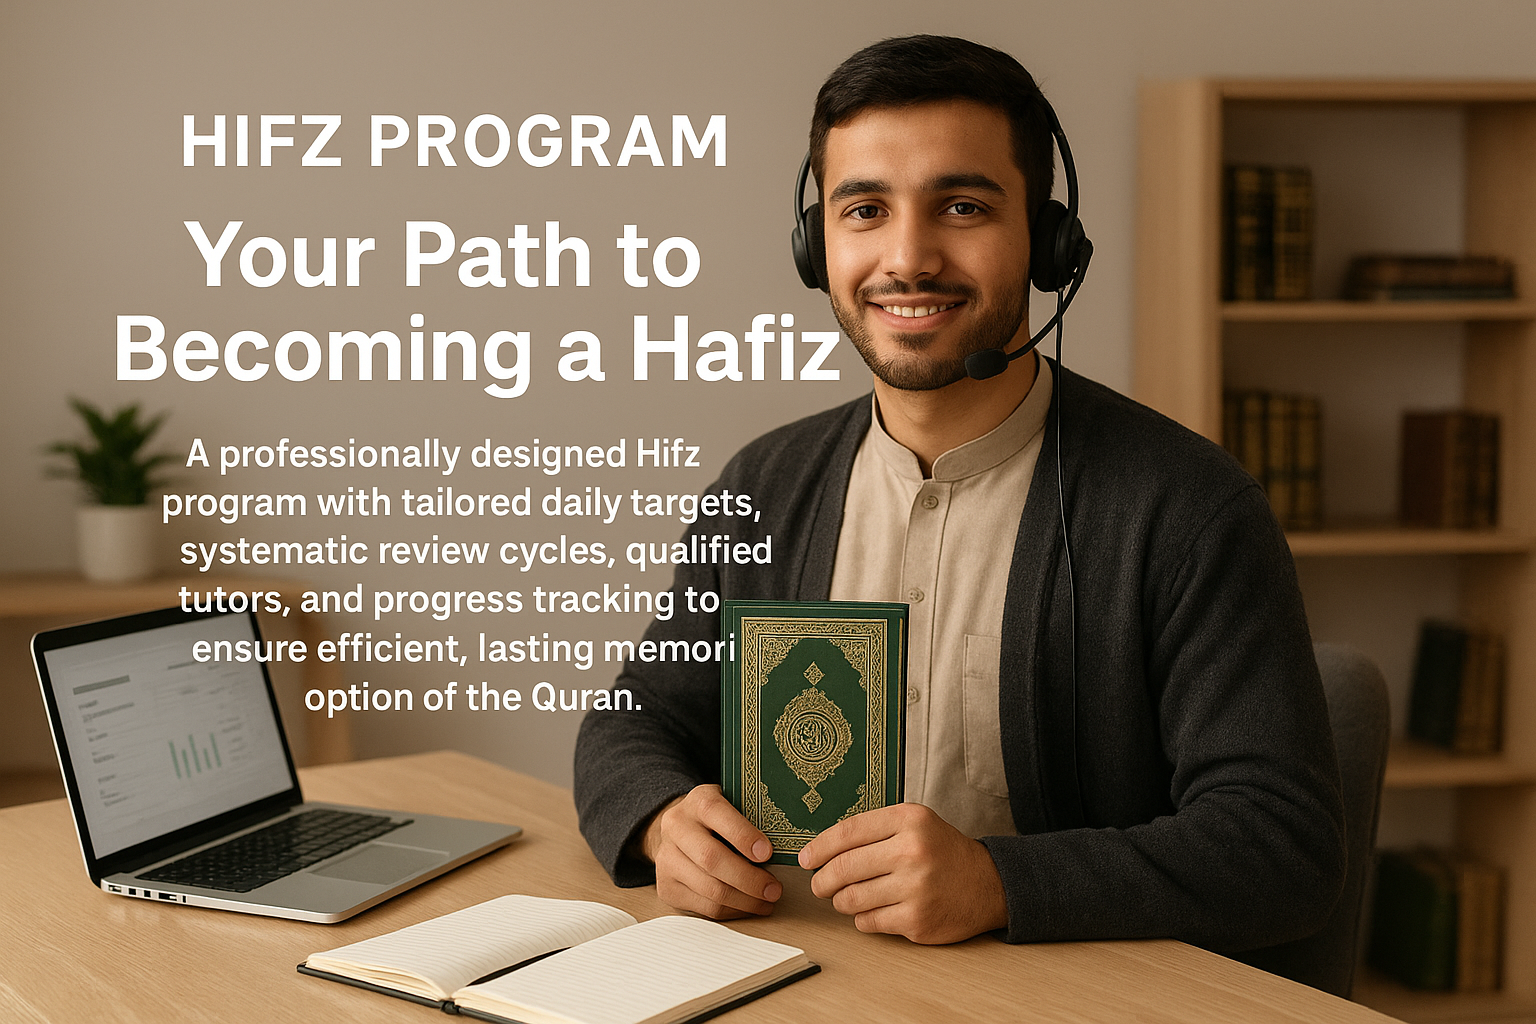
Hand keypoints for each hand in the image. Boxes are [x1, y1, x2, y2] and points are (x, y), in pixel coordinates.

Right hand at [640, 784, 782, 918]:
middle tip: (774, 889)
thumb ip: (751, 817)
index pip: (717, 814)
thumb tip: (786, 844)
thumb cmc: (717, 820)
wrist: (678, 831)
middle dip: (748, 879)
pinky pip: (704, 906)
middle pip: (712, 859)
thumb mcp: (732, 805)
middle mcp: (676, 827)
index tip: (767, 853)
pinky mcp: (666, 887)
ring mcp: (666, 858)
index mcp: (698, 801)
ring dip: (744, 900)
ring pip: (709, 888)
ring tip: (767, 901)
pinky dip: (732, 910)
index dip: (743, 835)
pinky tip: (748, 906)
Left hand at [797, 802, 1008, 943]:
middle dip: (822, 879)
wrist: (988, 884)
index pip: (847, 832)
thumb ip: (875, 829)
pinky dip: (863, 918)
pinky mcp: (916, 920)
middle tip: (819, 884)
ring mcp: (915, 888)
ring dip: (841, 900)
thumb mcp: (916, 824)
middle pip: (843, 868)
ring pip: (850, 899)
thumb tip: (823, 848)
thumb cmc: (943, 852)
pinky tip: (872, 910)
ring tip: (846, 897)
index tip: (806, 858)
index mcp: (909, 821)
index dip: (819, 847)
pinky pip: (868, 922)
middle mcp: (911, 852)